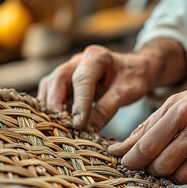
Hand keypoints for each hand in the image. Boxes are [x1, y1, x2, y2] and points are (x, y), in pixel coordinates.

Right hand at [37, 38, 186, 130]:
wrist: (136, 69)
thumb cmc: (133, 77)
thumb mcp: (127, 93)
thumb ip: (107, 109)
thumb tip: (87, 129)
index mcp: (97, 58)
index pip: (82, 80)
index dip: (79, 104)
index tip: (78, 125)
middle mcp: (79, 60)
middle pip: (58, 79)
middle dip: (56, 104)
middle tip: (60, 126)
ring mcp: (70, 69)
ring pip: (51, 85)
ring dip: (51, 106)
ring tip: (57, 126)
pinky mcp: (66, 81)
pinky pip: (52, 92)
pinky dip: (53, 107)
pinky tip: (59, 122)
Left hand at [108, 40, 186, 185]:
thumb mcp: (174, 104)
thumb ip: (146, 128)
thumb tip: (116, 151)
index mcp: (184, 111)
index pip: (149, 146)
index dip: (132, 159)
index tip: (126, 163)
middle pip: (164, 167)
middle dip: (152, 169)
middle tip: (152, 163)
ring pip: (184, 177)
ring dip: (173, 174)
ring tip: (176, 159)